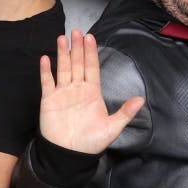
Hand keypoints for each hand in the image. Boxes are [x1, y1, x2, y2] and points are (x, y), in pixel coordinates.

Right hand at [38, 30, 144, 153]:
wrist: (69, 155)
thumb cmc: (91, 143)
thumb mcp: (112, 128)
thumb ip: (125, 113)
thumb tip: (141, 100)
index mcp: (92, 93)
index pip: (92, 68)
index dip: (91, 53)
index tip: (91, 38)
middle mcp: (78, 89)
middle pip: (78, 64)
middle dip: (78, 47)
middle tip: (77, 31)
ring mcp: (62, 93)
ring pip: (63, 69)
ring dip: (63, 54)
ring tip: (62, 38)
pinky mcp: (49, 100)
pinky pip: (47, 82)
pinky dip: (46, 71)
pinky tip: (46, 58)